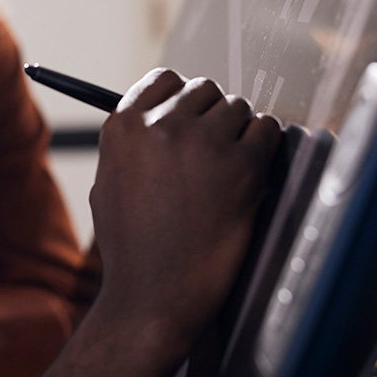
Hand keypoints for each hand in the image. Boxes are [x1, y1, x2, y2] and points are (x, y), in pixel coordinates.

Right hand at [89, 69, 280, 348]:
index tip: (191, 117)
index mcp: (123, 127)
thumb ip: (132, 146)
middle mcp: (161, 125)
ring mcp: (204, 142)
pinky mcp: (242, 165)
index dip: (182, 98)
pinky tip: (253, 173)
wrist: (154, 297)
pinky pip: (267, 130)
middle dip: (212, 117)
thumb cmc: (131, 250)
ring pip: (238, 108)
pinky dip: (264, 147)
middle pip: (205, 90)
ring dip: (239, 134)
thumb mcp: (109, 184)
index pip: (164, 79)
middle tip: (214, 152)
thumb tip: (160, 119)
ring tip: (229, 171)